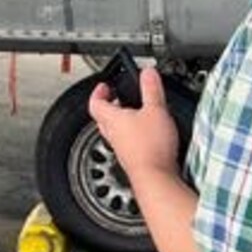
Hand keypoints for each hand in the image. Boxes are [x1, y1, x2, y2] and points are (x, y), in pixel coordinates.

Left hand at [88, 65, 179, 185]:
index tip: (103, 85)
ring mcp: (122, 149)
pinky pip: (126, 144)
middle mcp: (113, 135)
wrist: (155, 178)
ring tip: (134, 114)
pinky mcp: (132, 160)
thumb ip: (151, 89)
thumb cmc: (151, 147)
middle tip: (117, 98)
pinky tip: (146, 135)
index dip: (98, 92)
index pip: (95, 103)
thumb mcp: (156, 109)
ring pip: (114, 132)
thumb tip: (147, 73)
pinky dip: (132, 136)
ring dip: (121, 122)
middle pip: (103, 118)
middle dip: (109, 106)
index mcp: (113, 119)